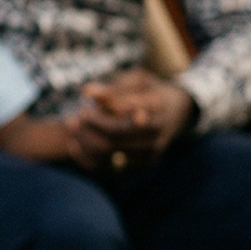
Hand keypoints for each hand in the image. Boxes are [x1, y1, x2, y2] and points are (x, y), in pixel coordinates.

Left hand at [71, 69, 196, 171]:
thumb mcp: (138, 80)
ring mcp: (150, 153)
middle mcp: (157, 135)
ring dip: (85, 143)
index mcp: (158, 110)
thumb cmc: (152, 91)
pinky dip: (88, 159)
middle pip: (115, 138)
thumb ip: (114, 87)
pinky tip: (74, 146)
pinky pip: (109, 169)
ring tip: (72, 128)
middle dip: (89, 129)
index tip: (83, 107)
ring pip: (109, 155)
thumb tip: (86, 91)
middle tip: (74, 118)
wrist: (179, 113)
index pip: (125, 118)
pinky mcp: (140, 166)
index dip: (100, 117)